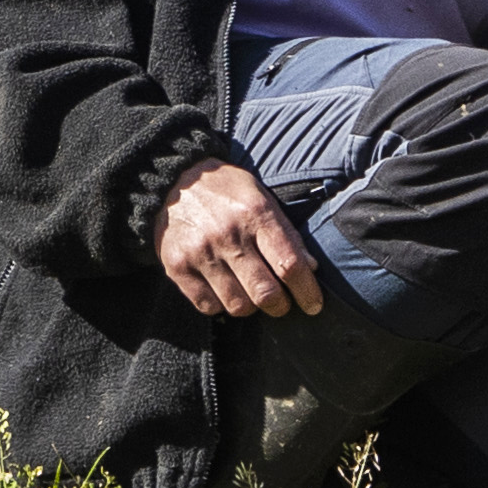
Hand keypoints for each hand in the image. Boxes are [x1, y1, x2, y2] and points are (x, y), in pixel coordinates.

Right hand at [156, 161, 324, 319]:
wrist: (174, 180)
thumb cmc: (227, 191)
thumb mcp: (262, 198)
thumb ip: (285, 233)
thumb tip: (310, 268)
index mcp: (256, 214)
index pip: (289, 264)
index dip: (306, 292)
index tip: (313, 305)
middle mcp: (228, 234)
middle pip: (265, 292)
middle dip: (280, 306)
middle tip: (280, 304)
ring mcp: (201, 252)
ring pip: (238, 305)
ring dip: (250, 306)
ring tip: (249, 293)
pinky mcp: (177, 266)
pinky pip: (208, 306)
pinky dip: (220, 305)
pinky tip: (223, 289)